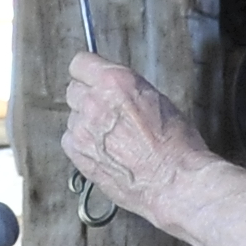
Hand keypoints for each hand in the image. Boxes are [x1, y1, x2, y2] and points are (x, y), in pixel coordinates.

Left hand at [59, 52, 206, 226]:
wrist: (175, 182)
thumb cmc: (176, 145)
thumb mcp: (158, 100)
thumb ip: (127, 90)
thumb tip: (114, 89)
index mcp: (115, 82)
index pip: (80, 63)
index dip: (88, 71)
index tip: (92, 77)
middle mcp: (94, 102)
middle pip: (73, 90)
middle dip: (88, 97)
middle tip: (107, 111)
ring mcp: (83, 130)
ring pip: (72, 117)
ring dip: (86, 122)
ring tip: (111, 136)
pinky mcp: (78, 155)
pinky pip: (69, 141)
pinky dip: (82, 144)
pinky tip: (104, 151)